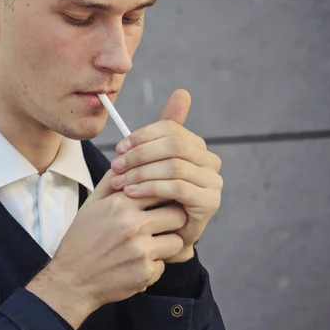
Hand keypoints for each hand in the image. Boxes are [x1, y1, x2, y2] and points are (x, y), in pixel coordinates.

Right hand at [26, 168, 186, 329]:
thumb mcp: (92, 204)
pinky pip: (165, 265)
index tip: (165, 200)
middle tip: (166, 223)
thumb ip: (112, 181)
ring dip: (168, 243)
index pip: (161, 189)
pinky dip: (155, 265)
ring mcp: (140, 251)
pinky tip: (137, 264)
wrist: (71, 279)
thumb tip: (128, 159)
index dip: (167, 194)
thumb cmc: (82, 239)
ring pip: (177, 241)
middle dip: (174, 218)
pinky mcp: (145, 273)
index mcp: (120, 204)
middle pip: (178, 214)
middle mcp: (132, 226)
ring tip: (153, 244)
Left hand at [109, 89, 222, 261]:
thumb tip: (183, 93)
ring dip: (140, 172)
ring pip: (174, 165)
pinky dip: (149, 187)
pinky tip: (130, 193)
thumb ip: (161, 132)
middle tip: (115, 165)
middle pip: (174, 144)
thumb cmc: (149, 197)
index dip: (142, 136)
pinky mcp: (210, 203)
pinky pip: (177, 187)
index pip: (170, 129)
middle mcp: (210, 162)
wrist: (155, 236)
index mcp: (196, 147)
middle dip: (140, 154)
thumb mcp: (149, 162)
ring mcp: (213, 183)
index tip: (119, 148)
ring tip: (118, 181)